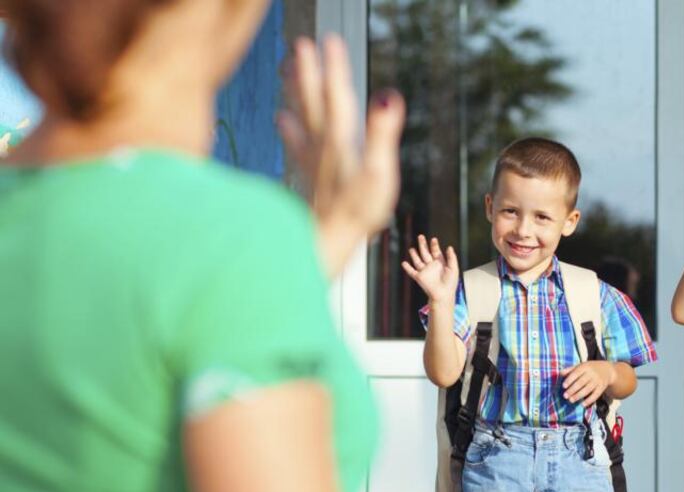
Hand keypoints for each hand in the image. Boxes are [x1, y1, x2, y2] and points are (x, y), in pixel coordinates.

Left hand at [278, 34, 405, 274]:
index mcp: (341, 141)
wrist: (324, 245)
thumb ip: (382, 134)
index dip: (335, 67)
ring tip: (287, 68)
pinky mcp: (309, 177)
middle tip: (300, 44)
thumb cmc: (355, 214)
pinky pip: (296, 143)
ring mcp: (313, 162)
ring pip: (301, 116)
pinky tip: (280, 118)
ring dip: (295, 91)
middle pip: (313, 101)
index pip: (338, 96)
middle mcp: (323, 147)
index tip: (330, 40)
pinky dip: (288, 127)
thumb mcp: (379, 174)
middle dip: (308, 71)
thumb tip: (388, 96)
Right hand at [401, 235, 459, 304]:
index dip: (434, 245)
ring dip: (414, 255)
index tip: (433, 239)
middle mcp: (431, 266)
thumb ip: (452, 258)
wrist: (443, 294)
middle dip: (423, 245)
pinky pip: (411, 271)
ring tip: (411, 249)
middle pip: (425, 253)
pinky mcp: (419, 277)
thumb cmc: (450, 283)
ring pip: (418, 260)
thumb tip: (449, 247)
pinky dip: (407, 268)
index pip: (436, 252)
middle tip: (420, 236)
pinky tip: (404, 263)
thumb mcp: (453, 268)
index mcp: (440, 263)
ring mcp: (425, 271)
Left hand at [560, 361, 615, 406]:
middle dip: (572, 390)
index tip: (563, 386)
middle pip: (581, 382)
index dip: (570, 380)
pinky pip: (595, 395)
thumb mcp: (581, 366)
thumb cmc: (589, 368)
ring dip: (578, 396)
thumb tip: (560, 373)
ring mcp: (597, 381)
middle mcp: (592, 374)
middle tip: (565, 396)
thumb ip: (570, 369)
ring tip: (571, 400)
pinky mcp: (601, 388)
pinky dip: (589, 400)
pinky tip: (582, 404)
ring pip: (587, 390)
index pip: (576, 373)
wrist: (607, 370)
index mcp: (585, 367)